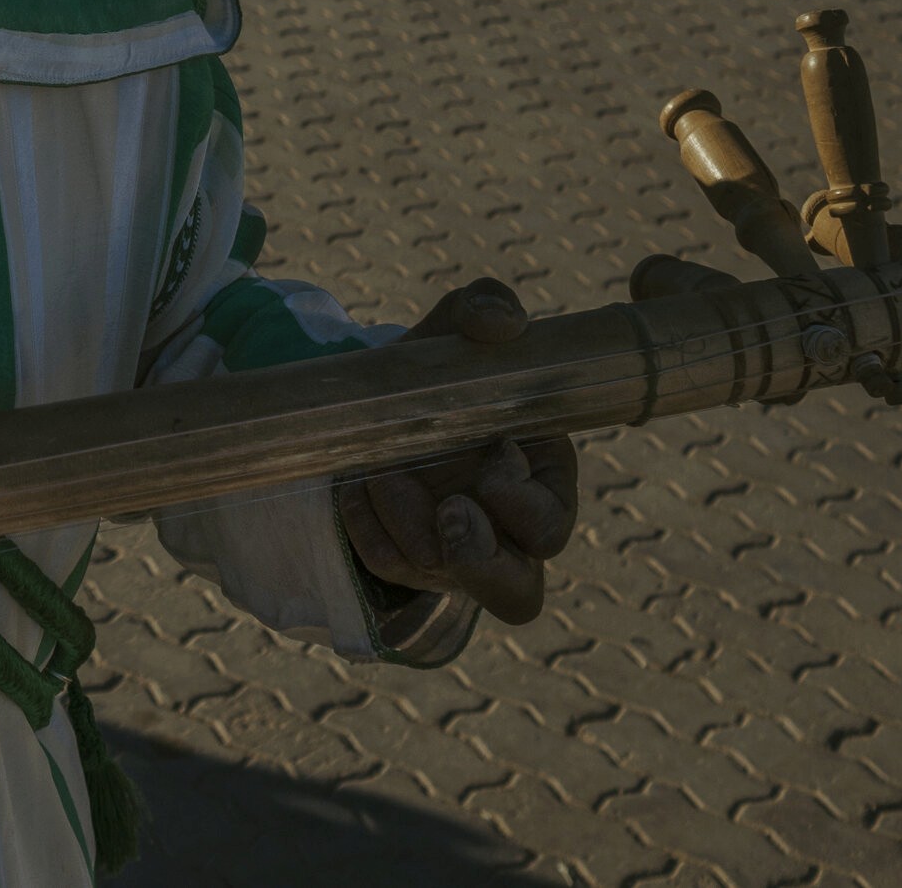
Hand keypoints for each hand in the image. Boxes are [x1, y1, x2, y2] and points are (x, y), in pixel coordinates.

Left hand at [334, 277, 579, 624]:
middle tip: (450, 509)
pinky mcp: (405, 559)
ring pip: (451, 589)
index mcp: (538, 480)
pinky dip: (367, 528)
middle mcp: (503, 533)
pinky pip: (388, 565)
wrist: (376, 394)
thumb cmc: (439, 368)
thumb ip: (485, 307)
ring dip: (412, 537)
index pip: (551, 523)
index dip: (524, 503)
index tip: (496, 451)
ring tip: (383, 477)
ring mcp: (452, 554)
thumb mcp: (455, 328)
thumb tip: (501, 322)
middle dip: (481, 560)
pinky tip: (351, 485)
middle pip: (517, 594)